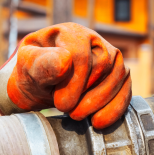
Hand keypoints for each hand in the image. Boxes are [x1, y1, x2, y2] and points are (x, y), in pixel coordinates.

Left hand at [5, 22, 131, 128]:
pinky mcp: (118, 74)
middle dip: (87, 94)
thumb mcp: (27, 68)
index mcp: (70, 33)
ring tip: (78, 115)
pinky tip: (98, 122)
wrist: (39, 85)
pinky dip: (114, 108)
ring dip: (100, 102)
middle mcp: (94, 40)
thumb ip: (41, 63)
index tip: (60, 104)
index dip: (74, 83)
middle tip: (68, 111)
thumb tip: (65, 60)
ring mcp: (110, 55)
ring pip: (118, 76)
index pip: (81, 55)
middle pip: (103, 65)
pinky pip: (125, 89)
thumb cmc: (32, 73)